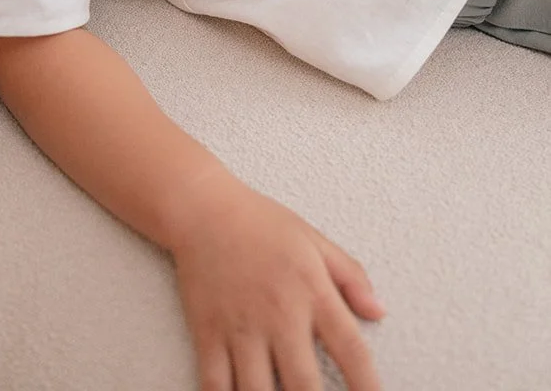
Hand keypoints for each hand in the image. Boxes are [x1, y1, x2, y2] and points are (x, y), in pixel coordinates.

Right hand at [169, 173, 385, 390]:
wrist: (202, 208)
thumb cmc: (259, 223)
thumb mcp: (314, 240)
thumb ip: (351, 276)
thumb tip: (379, 310)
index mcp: (311, 293)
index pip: (352, 351)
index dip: (368, 388)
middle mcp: (279, 316)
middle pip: (304, 386)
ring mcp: (241, 328)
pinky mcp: (208, 333)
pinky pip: (215, 384)